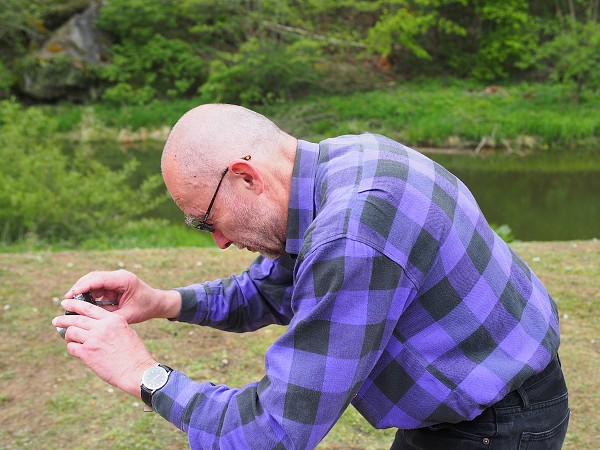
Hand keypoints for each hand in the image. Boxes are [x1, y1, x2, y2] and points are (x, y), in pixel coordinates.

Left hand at [52, 298, 157, 396]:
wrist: (135, 369)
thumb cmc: (133, 353)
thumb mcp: (125, 331)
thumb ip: (110, 325)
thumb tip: (95, 325)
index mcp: (113, 319)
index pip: (89, 308)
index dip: (74, 305)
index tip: (66, 304)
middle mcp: (102, 327)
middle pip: (76, 319)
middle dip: (63, 319)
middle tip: (56, 320)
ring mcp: (93, 340)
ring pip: (71, 332)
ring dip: (67, 335)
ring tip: (67, 337)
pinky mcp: (88, 353)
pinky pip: (72, 347)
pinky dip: (71, 347)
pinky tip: (75, 349)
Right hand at [65, 269, 180, 323]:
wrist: (157, 303)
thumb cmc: (146, 308)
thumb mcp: (128, 315)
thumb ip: (110, 316)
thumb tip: (90, 322)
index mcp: (124, 280)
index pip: (99, 279)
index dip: (82, 286)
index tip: (70, 295)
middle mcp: (118, 276)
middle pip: (93, 277)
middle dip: (79, 287)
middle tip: (66, 300)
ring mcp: (115, 279)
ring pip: (93, 281)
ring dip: (82, 290)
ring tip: (70, 303)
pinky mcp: (113, 284)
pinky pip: (97, 287)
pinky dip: (89, 294)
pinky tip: (81, 304)